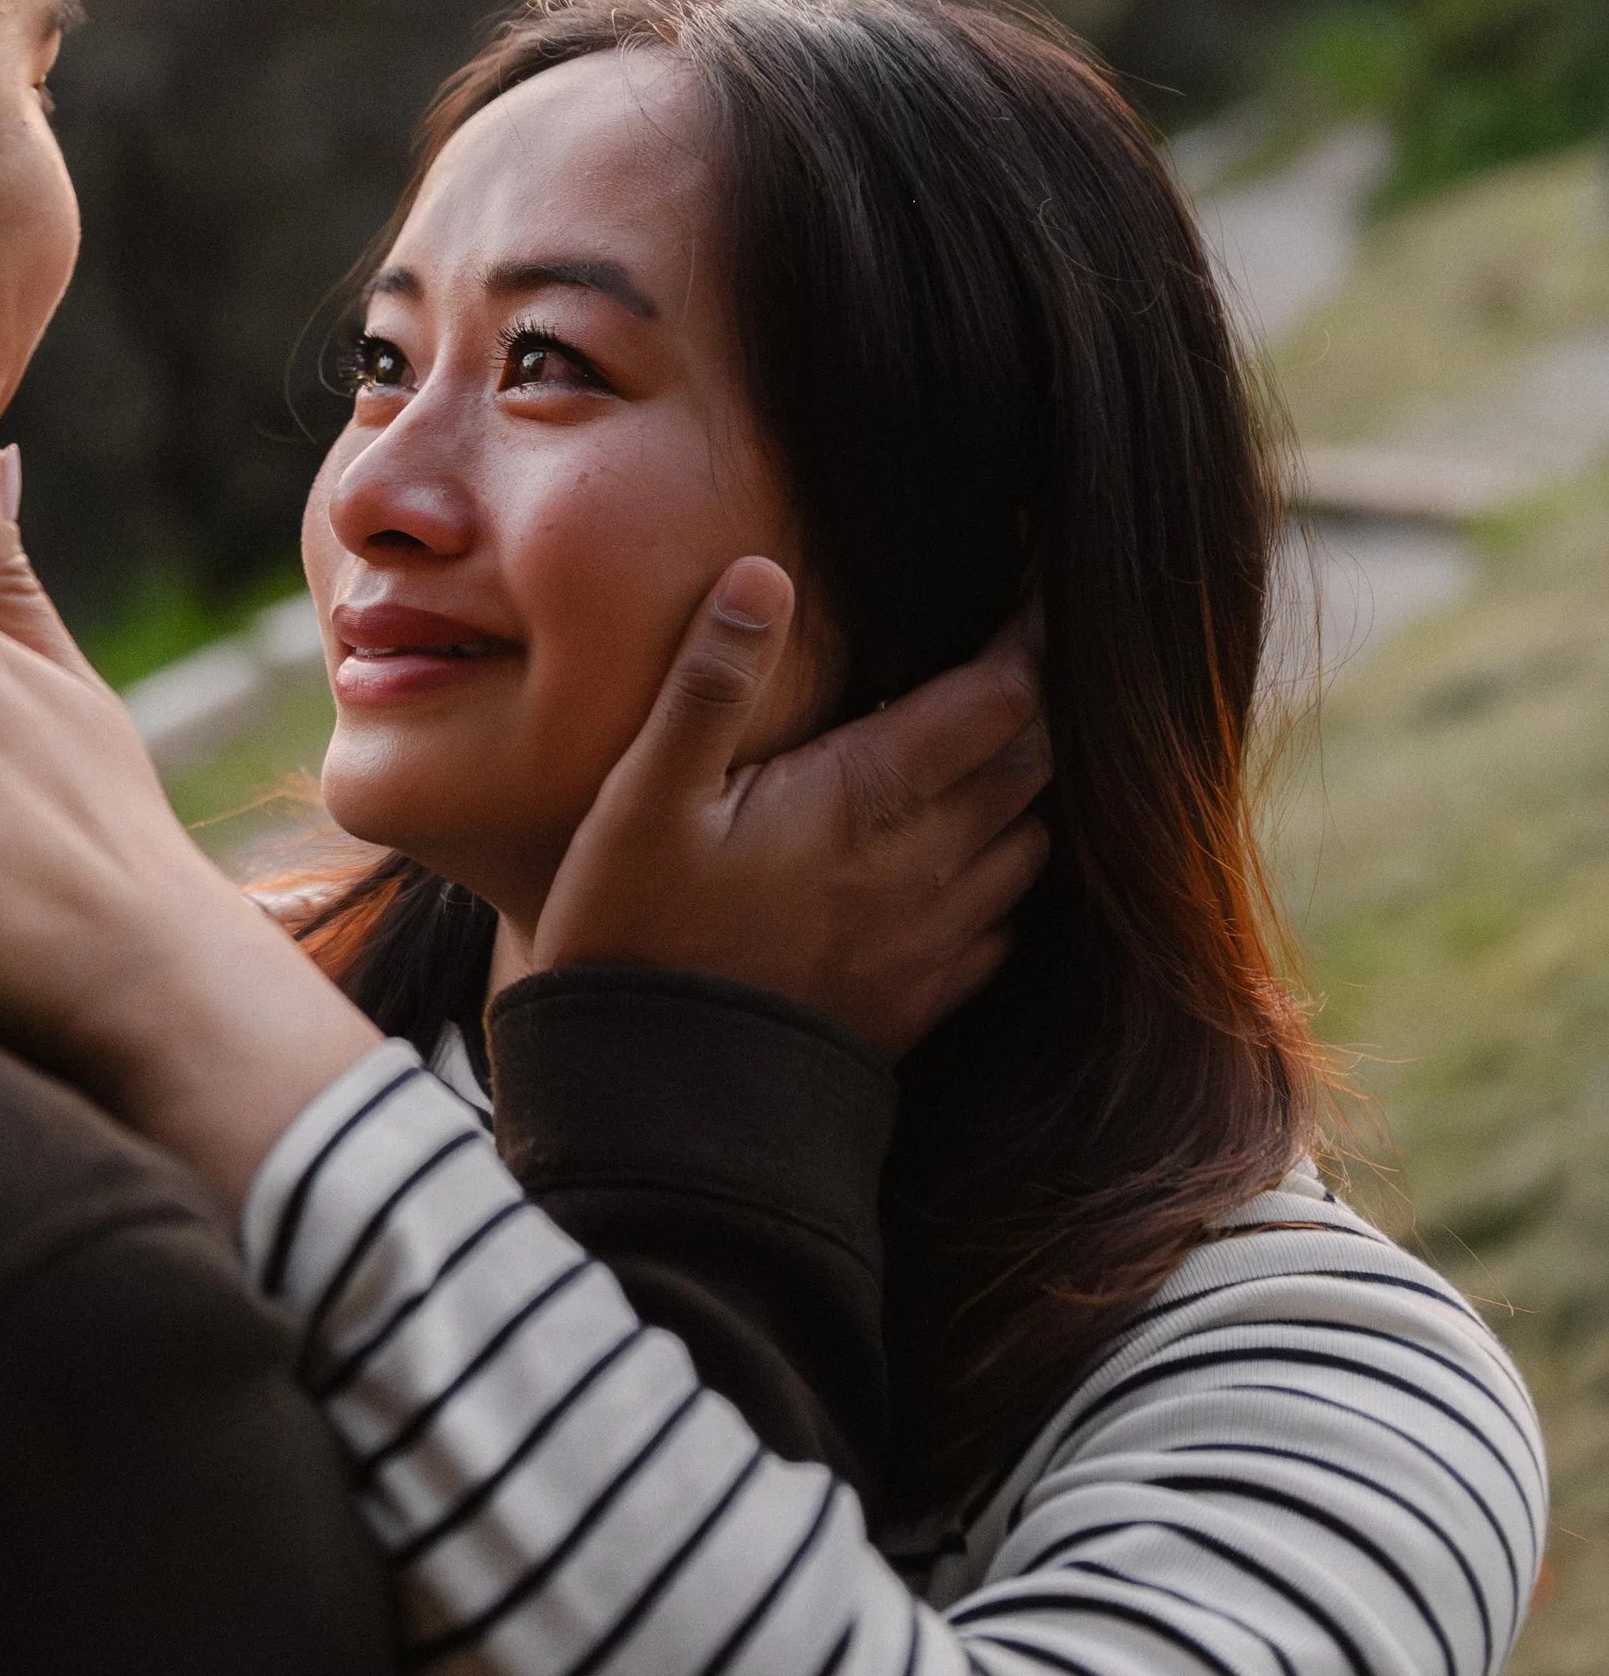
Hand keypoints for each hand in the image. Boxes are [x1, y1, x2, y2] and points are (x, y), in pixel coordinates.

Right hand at [533, 558, 1048, 1058]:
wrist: (656, 1100)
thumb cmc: (635, 934)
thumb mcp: (644, 798)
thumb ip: (710, 684)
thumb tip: (763, 575)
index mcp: (866, 799)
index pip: (999, 700)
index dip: (1032, 638)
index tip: (1039, 589)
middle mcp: (924, 866)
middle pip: (1033, 764)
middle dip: (1038, 703)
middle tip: (1021, 654)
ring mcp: (930, 940)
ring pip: (1032, 842)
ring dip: (1028, 787)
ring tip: (995, 747)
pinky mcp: (920, 1000)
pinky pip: (1005, 925)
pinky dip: (1006, 876)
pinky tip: (968, 860)